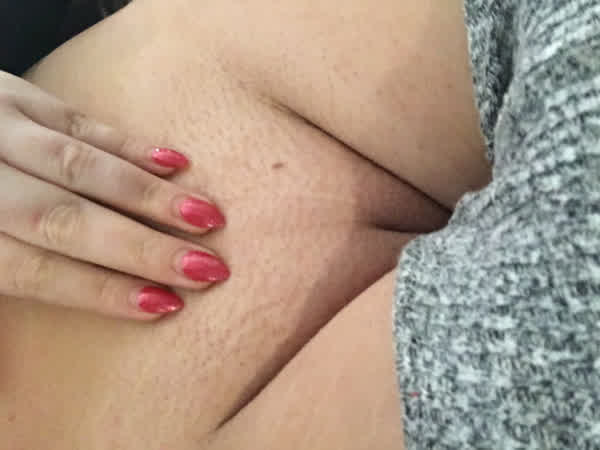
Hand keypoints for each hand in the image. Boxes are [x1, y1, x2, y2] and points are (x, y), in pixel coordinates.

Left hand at [0, 71, 229, 319]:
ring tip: (207, 217)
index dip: (101, 289)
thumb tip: (15, 383)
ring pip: (83, 167)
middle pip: (67, 220)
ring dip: (150, 196)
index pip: (36, 268)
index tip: (164, 305)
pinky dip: (129, 145)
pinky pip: (78, 120)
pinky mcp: (14, 95)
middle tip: (207, 269)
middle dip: (142, 248)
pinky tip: (173, 161)